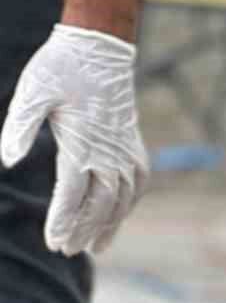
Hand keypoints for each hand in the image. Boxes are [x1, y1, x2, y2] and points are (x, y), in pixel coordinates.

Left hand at [1, 24, 149, 256]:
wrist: (101, 51)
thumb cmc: (60, 69)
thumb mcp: (32, 92)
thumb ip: (19, 126)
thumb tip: (6, 160)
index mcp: (83, 144)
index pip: (72, 195)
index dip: (62, 221)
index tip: (53, 242)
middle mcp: (109, 155)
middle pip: (99, 206)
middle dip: (83, 231)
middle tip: (67, 251)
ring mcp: (127, 154)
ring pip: (121, 202)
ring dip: (108, 226)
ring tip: (94, 248)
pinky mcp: (135, 149)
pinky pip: (136, 187)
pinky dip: (127, 207)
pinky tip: (117, 219)